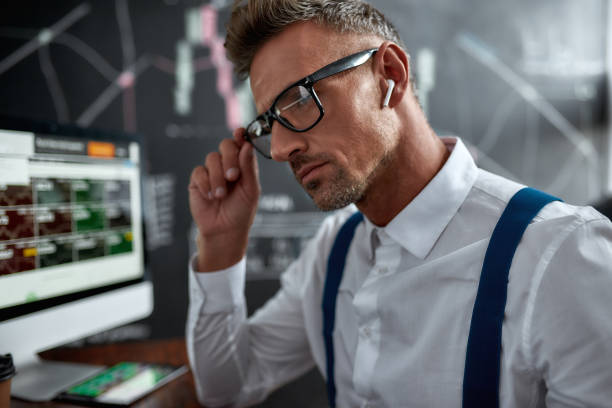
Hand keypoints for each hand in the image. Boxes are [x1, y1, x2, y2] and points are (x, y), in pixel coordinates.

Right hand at [188, 128, 259, 270]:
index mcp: (243, 164)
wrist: (224, 231)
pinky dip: (205, 183)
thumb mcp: (251, 190)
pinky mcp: (198, 180)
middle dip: (229, 159)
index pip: (241, 144)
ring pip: (212, 158)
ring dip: (217, 177)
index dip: (240, 135)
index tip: (240, 133)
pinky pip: (199, 172)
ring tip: (221, 195)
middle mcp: (227, 164)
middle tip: (232, 177)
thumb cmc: (241, 211)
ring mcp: (212, 171)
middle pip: (225, 145)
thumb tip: (246, 145)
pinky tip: (211, 196)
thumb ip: (249, 168)